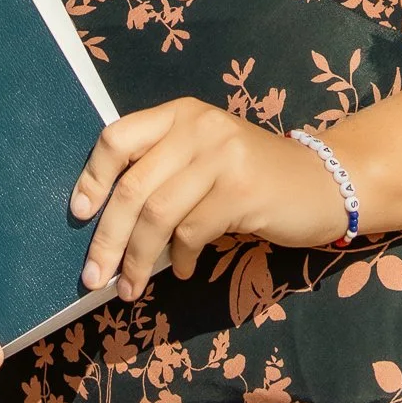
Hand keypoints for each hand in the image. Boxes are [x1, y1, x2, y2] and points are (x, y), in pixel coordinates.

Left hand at [70, 99, 349, 299]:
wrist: (322, 182)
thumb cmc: (253, 176)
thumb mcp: (204, 158)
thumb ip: (164, 171)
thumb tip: (109, 222)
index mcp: (179, 113)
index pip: (117, 136)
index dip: (92, 176)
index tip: (78, 214)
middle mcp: (196, 126)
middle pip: (132, 185)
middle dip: (108, 237)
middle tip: (93, 276)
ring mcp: (220, 155)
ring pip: (157, 214)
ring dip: (137, 259)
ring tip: (129, 288)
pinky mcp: (240, 190)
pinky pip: (192, 232)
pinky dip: (181, 259)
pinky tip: (184, 271)